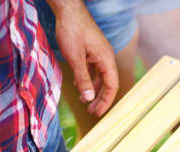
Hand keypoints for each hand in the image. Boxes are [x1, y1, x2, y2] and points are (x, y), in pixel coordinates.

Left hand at [52, 1, 117, 116]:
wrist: (68, 11)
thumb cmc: (72, 31)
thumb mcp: (75, 58)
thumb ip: (83, 79)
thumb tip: (89, 98)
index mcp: (106, 59)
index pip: (111, 86)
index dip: (106, 101)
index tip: (98, 113)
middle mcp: (106, 57)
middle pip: (107, 83)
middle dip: (100, 98)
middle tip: (92, 112)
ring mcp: (99, 54)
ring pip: (100, 77)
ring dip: (93, 90)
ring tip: (85, 102)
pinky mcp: (92, 51)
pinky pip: (94, 70)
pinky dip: (88, 79)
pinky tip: (80, 86)